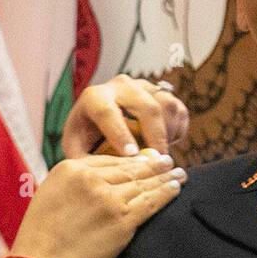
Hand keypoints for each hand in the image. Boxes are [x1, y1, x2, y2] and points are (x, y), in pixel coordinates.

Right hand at [9, 153, 184, 257]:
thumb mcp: (50, 193)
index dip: (131, 160)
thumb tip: (101, 177)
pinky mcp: (123, 221)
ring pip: (144, 184)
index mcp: (72, 168)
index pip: (109, 161)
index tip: (144, 160)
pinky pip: (151, 203)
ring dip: (165, 178)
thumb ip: (75, 182)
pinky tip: (176, 188)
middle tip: (169, 161)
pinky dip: (166, 194)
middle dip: (154, 165)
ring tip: (179, 173)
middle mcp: (92, 180)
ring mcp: (110, 200)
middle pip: (130, 169)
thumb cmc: (41, 234)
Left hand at [61, 74, 189, 158]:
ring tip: (159, 157)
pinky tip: (163, 146)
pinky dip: (176, 132)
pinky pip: (178, 111)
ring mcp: (144, 87)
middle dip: (155, 137)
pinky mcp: (162, 94)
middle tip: (156, 163)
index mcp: (94, 97)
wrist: (98, 128)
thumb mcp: (78, 152)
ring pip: (167, 107)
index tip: (132, 156)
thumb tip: (116, 171)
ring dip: (167, 136)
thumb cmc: (86, 143)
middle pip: (147, 106)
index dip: (121, 135)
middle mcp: (120, 86)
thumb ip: (91, 161)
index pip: (107, 111)